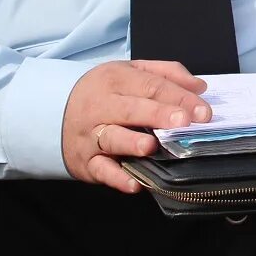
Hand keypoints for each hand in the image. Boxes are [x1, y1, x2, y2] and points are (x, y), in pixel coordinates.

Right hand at [62, 59, 211, 191]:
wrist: (52, 110)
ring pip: (112, 138)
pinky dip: (117, 178)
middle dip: (159, 115)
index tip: (203, 112)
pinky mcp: (86, 161)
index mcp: (116, 79)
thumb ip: (167, 74)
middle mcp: (101, 106)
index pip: (152, 86)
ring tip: (151, 147)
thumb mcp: (131, 72)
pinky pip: (101, 170)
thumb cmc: (105, 92)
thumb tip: (199, 86)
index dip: (179, 98)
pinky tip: (134, 183)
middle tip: (183, 122)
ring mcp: (91, 135)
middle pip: (133, 109)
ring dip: (132, 143)